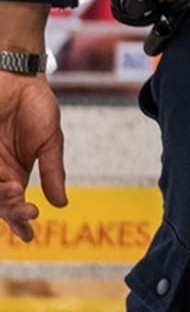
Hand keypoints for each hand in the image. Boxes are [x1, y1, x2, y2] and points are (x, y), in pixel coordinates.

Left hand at [0, 69, 66, 243]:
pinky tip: (7, 184)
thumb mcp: (51, 142)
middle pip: (0, 202)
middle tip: (27, 210)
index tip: (29, 234)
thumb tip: (61, 203)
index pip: (15, 204)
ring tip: (16, 191)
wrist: (17, 78)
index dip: (20, 222)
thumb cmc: (37, 106)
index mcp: (16, 173)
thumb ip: (53, 172)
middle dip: (12, 212)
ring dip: (2, 199)